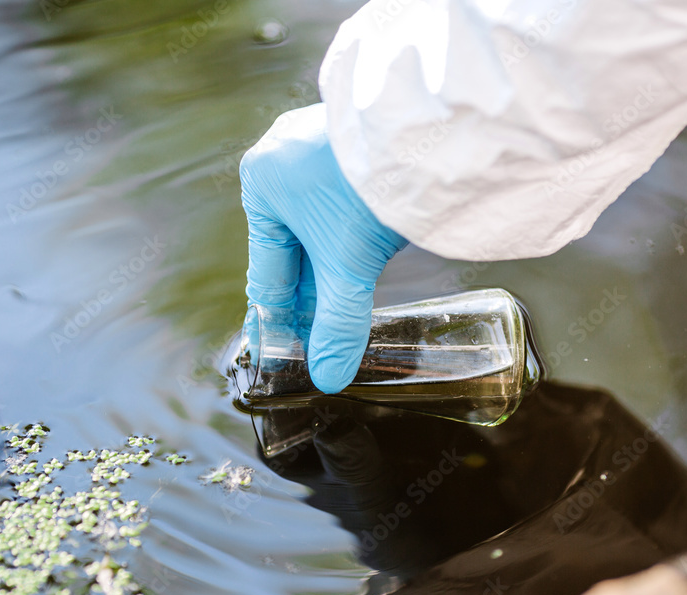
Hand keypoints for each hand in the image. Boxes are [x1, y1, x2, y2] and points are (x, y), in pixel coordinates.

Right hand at [240, 103, 406, 393]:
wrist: (425, 126)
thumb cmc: (369, 187)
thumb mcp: (346, 264)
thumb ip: (337, 324)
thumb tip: (328, 376)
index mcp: (261, 184)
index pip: (268, 271)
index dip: (276, 318)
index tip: (275, 350)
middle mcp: (282, 160)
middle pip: (296, 251)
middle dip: (309, 297)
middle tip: (313, 341)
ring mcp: (318, 144)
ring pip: (322, 228)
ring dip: (333, 270)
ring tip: (341, 311)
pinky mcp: (354, 143)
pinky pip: (345, 204)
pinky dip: (353, 237)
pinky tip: (365, 262)